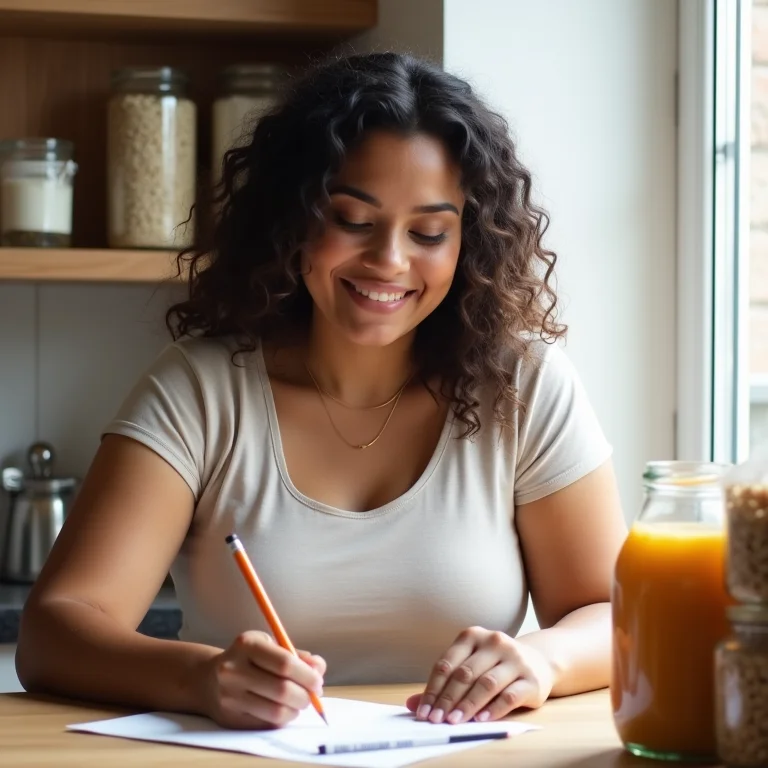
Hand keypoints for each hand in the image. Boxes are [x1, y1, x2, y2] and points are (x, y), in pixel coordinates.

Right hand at [200, 630, 325, 728]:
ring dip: (296, 709)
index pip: (284, 663)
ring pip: (275, 711)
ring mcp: (230, 696)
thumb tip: (319, 669)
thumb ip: (296, 655)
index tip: (318, 681)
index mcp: (246, 645)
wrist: (208, 678)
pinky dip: (283, 718)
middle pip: (282, 689)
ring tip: (299, 703)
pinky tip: (284, 709)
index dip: (307, 675)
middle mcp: (234, 670)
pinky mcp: (230, 717)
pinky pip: (266, 723)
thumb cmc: (248, 659)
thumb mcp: (269, 645)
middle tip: (312, 695)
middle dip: (305, 695)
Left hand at [406, 626, 554, 724]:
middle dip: (447, 699)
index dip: (433, 689)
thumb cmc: (495, 665)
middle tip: (436, 720)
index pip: (447, 663)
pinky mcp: (531, 679)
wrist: (538, 661)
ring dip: (467, 705)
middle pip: (465, 674)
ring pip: (486, 684)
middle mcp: (494, 642)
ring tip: (454, 722)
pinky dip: (493, 709)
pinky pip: (509, 696)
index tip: (424, 711)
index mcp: (473, 635)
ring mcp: (515, 659)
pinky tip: (481, 720)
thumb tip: (413, 704)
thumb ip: (443, 684)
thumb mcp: (469, 665)